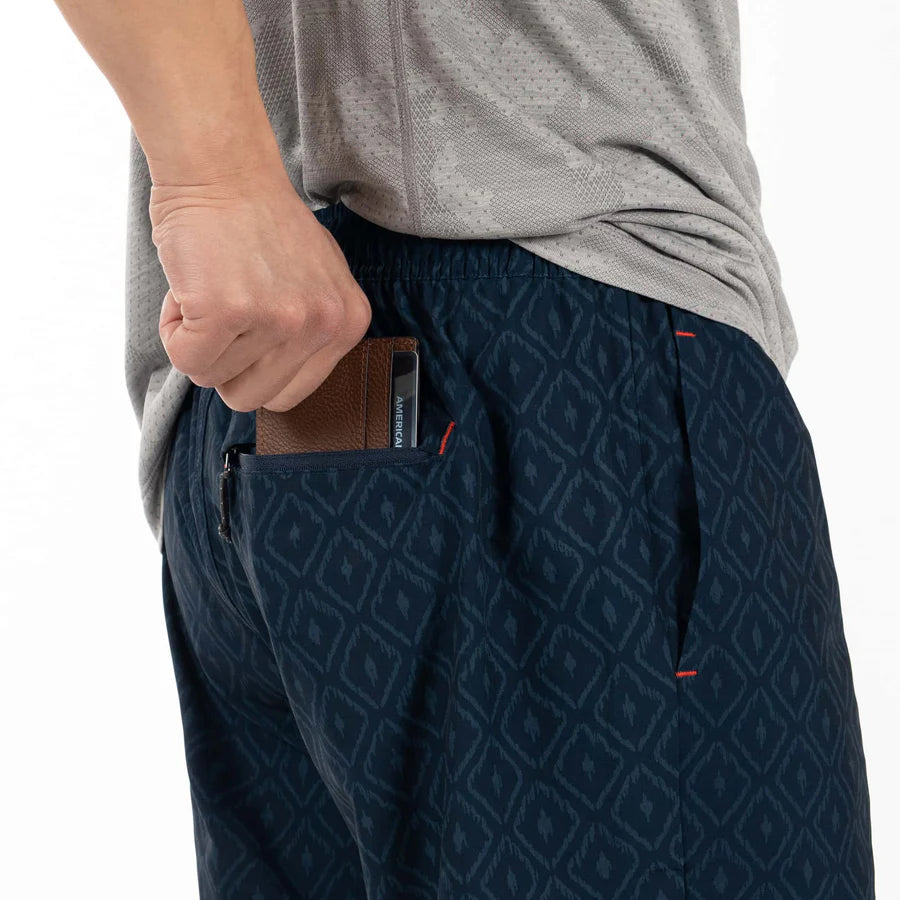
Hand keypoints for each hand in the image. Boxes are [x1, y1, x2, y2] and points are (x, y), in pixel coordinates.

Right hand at [149, 165, 371, 412]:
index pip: (291, 395)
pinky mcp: (228, 310)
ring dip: (198, 340)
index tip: (248, 328)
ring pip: (214, 380)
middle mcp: (321, 325)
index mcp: (348, 323)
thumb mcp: (314, 281)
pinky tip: (191, 289)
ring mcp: (278, 318)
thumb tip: (282, 384)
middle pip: (253, 398)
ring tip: (211, 288)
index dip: (255, 368)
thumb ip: (308, 334)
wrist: (223, 167)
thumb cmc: (259, 222)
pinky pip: (185, 359)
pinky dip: (173, 330)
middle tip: (224, 312)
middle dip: (225, 364)